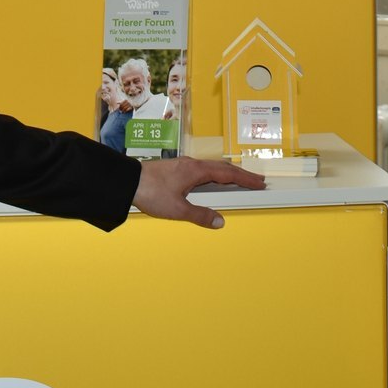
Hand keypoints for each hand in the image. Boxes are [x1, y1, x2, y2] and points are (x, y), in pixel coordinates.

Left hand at [131, 157, 264, 228]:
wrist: (127, 181)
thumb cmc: (150, 192)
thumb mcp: (177, 209)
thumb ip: (200, 215)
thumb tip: (219, 221)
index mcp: (196, 171)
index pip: (228, 174)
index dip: (246, 179)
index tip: (260, 183)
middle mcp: (192, 165)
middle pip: (223, 168)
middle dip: (241, 175)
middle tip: (256, 181)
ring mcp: (184, 166)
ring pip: (212, 168)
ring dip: (228, 175)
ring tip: (239, 182)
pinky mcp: (176, 170)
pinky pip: (202, 171)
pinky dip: (215, 176)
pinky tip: (213, 184)